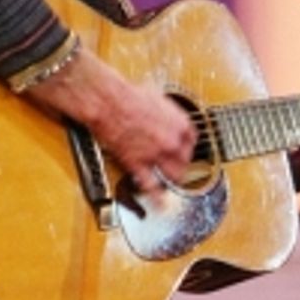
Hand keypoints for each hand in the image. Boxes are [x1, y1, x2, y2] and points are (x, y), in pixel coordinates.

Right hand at [26, 47, 193, 192]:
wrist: (107, 101)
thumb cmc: (126, 94)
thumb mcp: (155, 97)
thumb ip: (164, 112)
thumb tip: (163, 116)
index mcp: (180, 123)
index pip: (192, 140)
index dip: (187, 146)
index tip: (183, 148)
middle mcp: (172, 142)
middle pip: (185, 161)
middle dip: (181, 164)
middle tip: (176, 166)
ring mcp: (157, 156)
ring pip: (172, 176)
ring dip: (172, 179)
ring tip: (169, 182)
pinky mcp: (138, 165)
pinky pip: (150, 186)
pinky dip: (157, 198)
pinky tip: (161, 205)